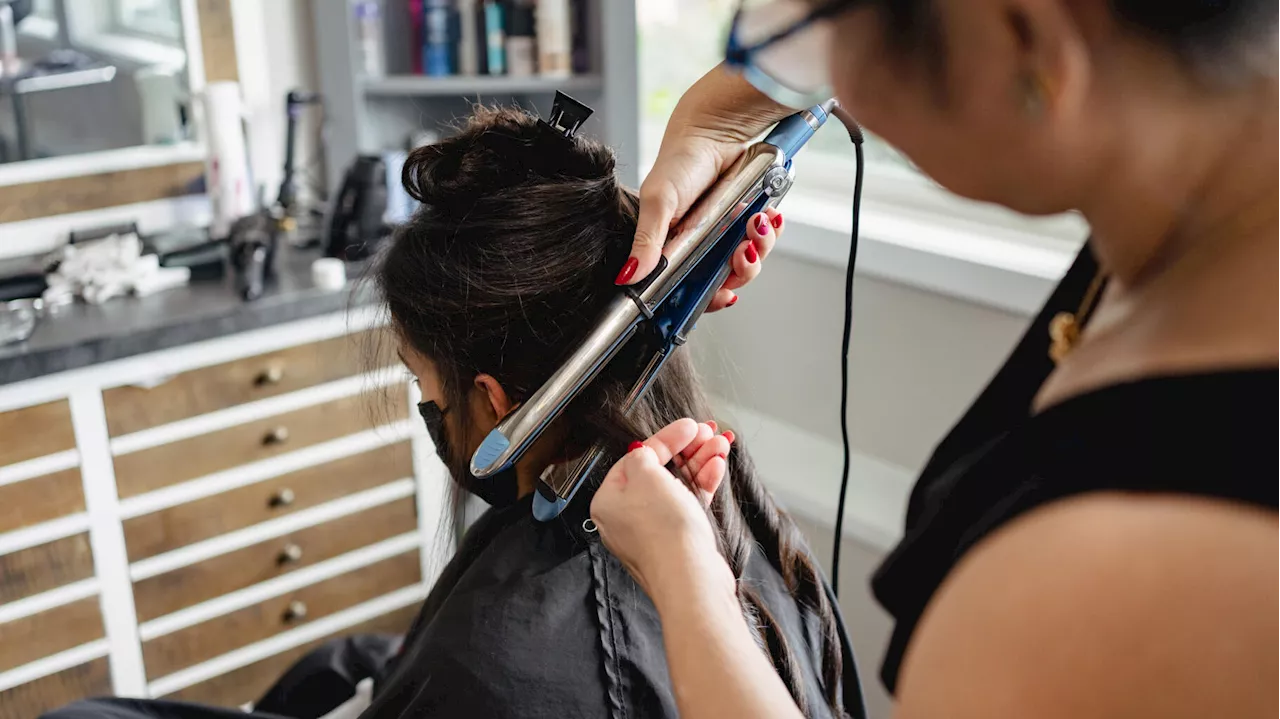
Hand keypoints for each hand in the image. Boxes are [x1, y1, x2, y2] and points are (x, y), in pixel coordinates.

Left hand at [590, 418, 735, 601]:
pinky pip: (688, 505)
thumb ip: (643, 455)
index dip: (666, 438)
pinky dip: (703, 484)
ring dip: (700, 462)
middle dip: (687, 449)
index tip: (688, 426)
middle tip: (707, 433)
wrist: (690, 578)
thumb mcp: (646, 475)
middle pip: (659, 470)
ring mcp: (653, 530)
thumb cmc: (662, 533)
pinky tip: (717, 467)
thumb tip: (646, 451)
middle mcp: (627, 517)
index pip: (636, 458)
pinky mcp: (677, 540)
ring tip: (720, 445)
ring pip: (677, 486)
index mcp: (609, 501)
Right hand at [620, 66, 791, 310]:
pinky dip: (770, 230)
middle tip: (742, 253)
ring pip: (750, 260)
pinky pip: (765, 237)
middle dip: (740, 270)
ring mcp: (726, 232)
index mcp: (672, 247)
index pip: (690, 287)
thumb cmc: (680, 161)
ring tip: (756, 226)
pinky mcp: (748, 218)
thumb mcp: (658, 202)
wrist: (716, 127)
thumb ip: (646, 242)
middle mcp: (699, 244)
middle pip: (725, 278)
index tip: (721, 295)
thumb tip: (629, 277)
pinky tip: (767, 216)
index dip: (708, 297)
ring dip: (759, 248)